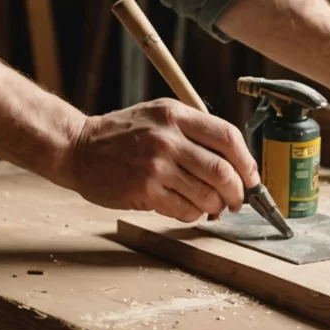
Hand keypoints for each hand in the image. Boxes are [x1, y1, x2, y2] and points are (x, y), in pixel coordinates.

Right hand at [62, 99, 261, 222]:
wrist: (78, 148)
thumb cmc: (121, 135)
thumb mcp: (157, 116)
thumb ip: (192, 131)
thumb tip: (232, 162)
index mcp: (175, 115)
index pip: (228, 136)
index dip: (247, 161)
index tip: (251, 177)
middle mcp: (168, 138)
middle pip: (222, 170)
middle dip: (238, 192)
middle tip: (238, 200)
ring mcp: (156, 165)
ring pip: (207, 194)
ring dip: (216, 206)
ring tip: (213, 207)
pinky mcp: (145, 190)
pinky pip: (185, 209)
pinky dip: (194, 214)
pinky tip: (189, 209)